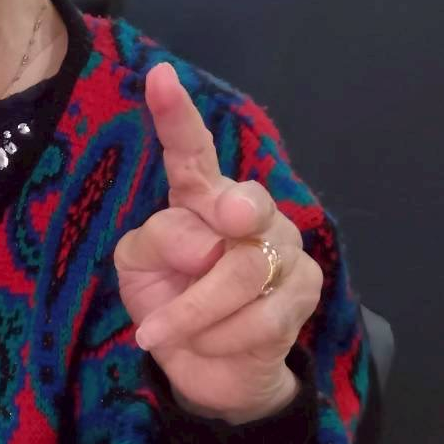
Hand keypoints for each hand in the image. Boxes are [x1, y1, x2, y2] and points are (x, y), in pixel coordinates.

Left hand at [114, 64, 321, 424]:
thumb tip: (208, 239)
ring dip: (191, 314)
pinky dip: (218, 337)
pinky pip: (259, 317)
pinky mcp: (305, 290)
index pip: (191, 149)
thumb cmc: (167, 302)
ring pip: (240, 273)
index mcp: (199, 194)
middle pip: (239, 205)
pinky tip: (208, 343)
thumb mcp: (138, 267)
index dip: (175, 114)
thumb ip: (158, 240)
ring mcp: (283, 247)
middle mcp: (248, 210)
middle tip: (212, 245)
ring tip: (167, 331)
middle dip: (217, 234)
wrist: (204, 368)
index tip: (158, 75)